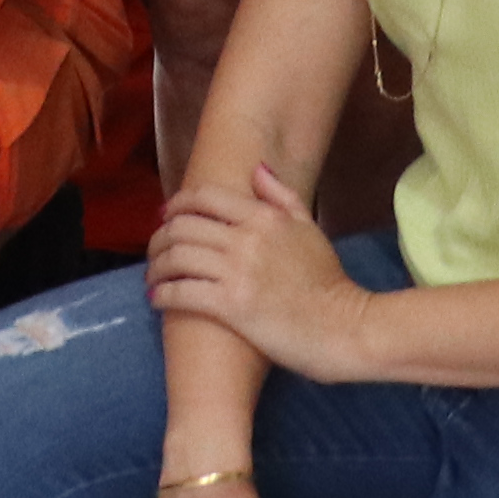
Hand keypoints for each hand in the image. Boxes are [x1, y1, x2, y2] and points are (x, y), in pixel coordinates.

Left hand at [146, 164, 377, 378]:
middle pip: (182, 227)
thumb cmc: (329, 283)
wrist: (345, 328)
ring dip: (156, 267)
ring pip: (177, 258)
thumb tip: (256, 169)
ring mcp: (237, 272)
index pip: (205, 198)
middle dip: (159, 238)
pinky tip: (157, 299)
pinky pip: (182, 293)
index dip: (177, 204)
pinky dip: (164, 294)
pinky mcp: (231, 306)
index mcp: (264, 217)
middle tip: (154, 251)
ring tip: (153, 277)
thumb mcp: (309, 230)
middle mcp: (246, 239)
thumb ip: (282, 197)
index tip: (166, 216)